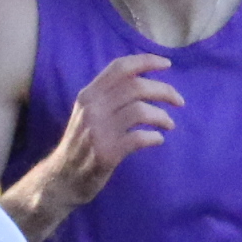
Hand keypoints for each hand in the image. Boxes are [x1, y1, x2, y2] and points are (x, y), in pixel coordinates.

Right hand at [40, 52, 179, 211]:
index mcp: (89, 95)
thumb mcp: (87, 113)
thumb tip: (142, 80)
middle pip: (136, 87)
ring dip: (162, 117)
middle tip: (179, 101)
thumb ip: (107, 96)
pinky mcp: (106, 153)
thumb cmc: (81, 144)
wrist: (62, 179)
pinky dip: (154, 137)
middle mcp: (92, 108)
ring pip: (140, 110)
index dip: (146, 61)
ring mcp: (98, 131)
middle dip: (164, 91)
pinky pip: (139, 138)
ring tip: (169, 125)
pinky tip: (157, 140)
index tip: (167, 64)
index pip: (120, 68)